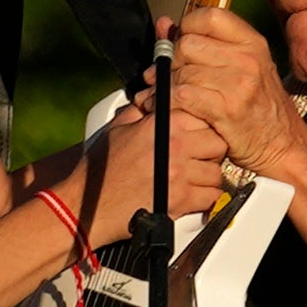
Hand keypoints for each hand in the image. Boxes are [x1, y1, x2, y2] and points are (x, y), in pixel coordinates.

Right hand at [77, 91, 233, 235]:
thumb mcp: (118, 127)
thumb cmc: (100, 169)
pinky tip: (193, 196)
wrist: (88, 204)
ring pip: (216, 172)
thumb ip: (141, 111)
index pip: (205, 118)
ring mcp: (180, 174)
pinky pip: (211, 197)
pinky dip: (205, 198)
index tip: (199, 137)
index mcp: (164, 124)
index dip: (204, 129)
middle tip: (200, 158)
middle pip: (218, 144)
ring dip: (208, 177)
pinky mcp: (180, 200)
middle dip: (211, 152)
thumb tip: (154, 102)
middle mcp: (176, 147)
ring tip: (194, 179)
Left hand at [167, 6, 303, 180]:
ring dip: (169, 86)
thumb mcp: (243, 67)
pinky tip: (173, 110)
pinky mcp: (226, 109)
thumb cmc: (260, 108)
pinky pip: (183, 95)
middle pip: (189, 44)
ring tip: (169, 96)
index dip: (187, 28)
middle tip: (173, 76)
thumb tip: (163, 24)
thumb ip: (204, 44)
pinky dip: (171, 103)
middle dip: (173, 61)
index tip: (182, 45)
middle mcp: (248, 58)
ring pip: (182, 72)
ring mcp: (239, 83)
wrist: (283, 145)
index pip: (209, 16)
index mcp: (253, 43)